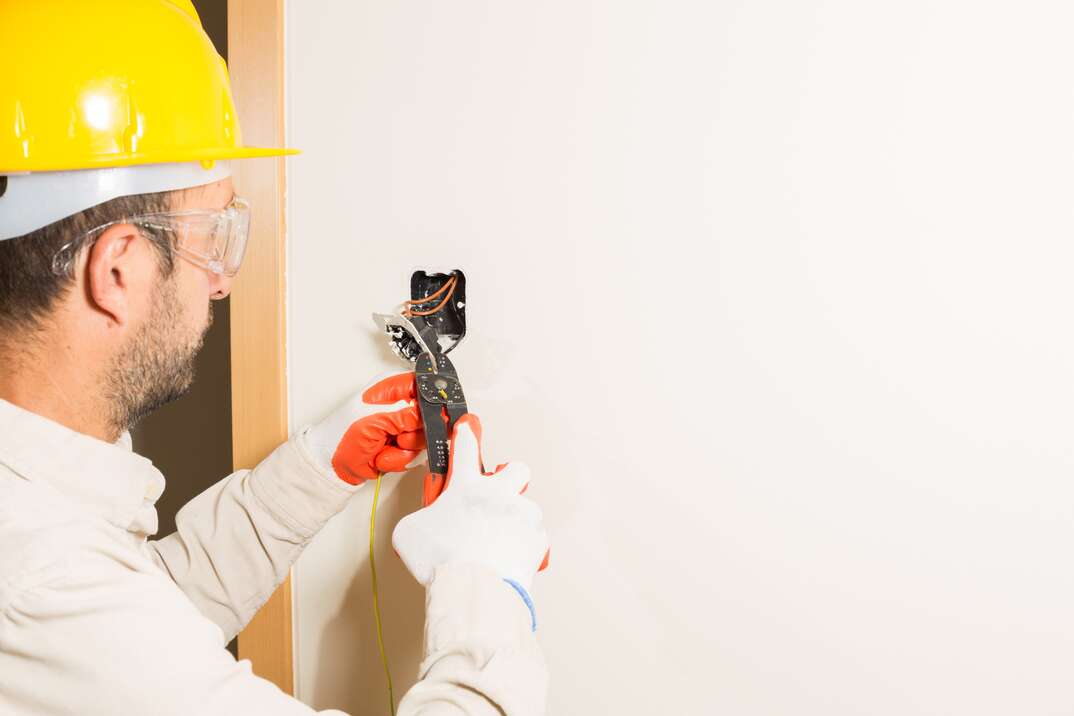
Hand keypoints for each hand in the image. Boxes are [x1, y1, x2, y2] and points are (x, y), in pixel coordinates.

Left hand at [305, 372, 425, 484]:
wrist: (330, 466)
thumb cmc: (340, 437)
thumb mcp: (376, 420)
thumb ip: (408, 415)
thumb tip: (437, 411)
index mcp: (390, 389)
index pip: (424, 386)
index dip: (431, 402)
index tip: (424, 418)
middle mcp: (398, 406)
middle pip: (430, 416)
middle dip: (412, 432)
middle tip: (395, 435)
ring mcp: (400, 427)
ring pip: (424, 438)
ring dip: (403, 449)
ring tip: (383, 447)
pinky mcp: (401, 446)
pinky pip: (414, 455)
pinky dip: (398, 460)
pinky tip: (382, 456)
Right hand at [393, 414, 548, 590]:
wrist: (476, 589)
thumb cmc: (444, 561)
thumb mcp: (410, 533)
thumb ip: (418, 521)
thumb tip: (420, 527)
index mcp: (467, 487)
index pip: (465, 450)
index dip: (465, 436)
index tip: (467, 428)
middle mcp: (499, 495)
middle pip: (517, 469)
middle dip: (509, 476)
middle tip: (499, 491)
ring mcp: (523, 516)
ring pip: (527, 507)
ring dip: (515, 519)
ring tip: (498, 540)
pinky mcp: (538, 541)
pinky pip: (534, 538)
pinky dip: (524, 546)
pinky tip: (508, 558)